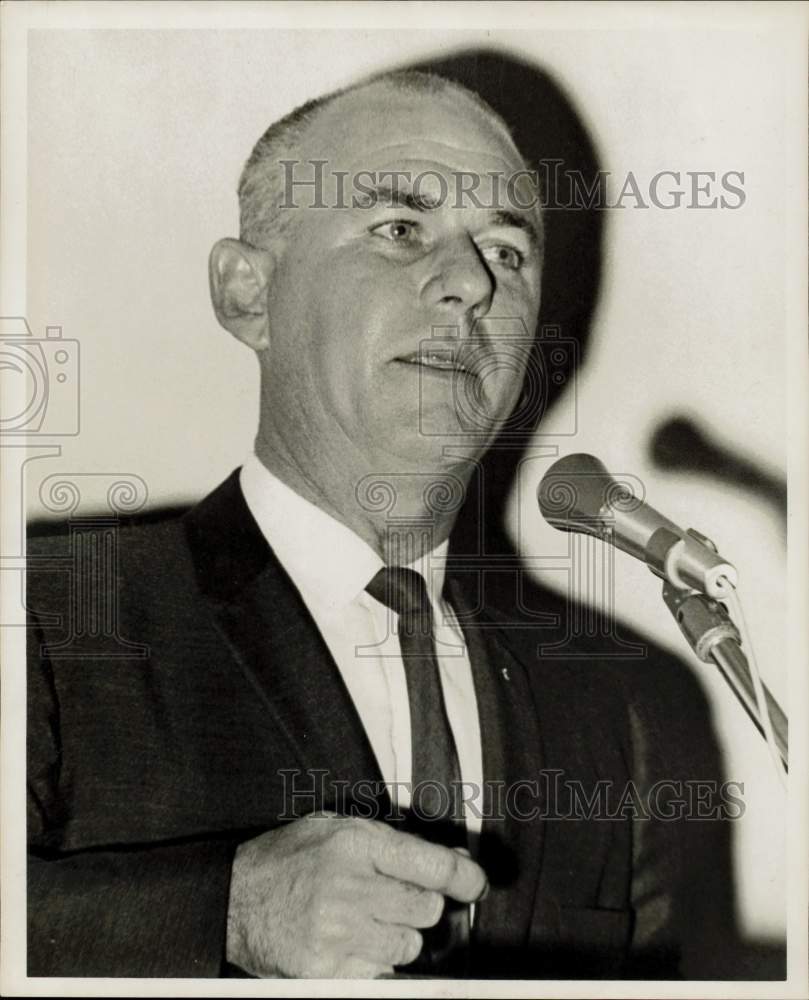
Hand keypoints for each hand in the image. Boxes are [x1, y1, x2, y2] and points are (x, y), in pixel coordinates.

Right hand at [225, 812, 486, 977]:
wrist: (232, 900)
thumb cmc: (288, 858)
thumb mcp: (337, 829)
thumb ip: (394, 843)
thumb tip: (452, 858)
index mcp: (354, 843)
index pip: (432, 865)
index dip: (464, 877)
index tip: (477, 884)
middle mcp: (349, 888)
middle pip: (426, 909)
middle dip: (418, 905)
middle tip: (391, 898)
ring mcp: (338, 934)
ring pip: (409, 945)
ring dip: (397, 936)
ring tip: (363, 920)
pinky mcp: (327, 972)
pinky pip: (381, 973)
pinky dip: (373, 962)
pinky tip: (347, 942)